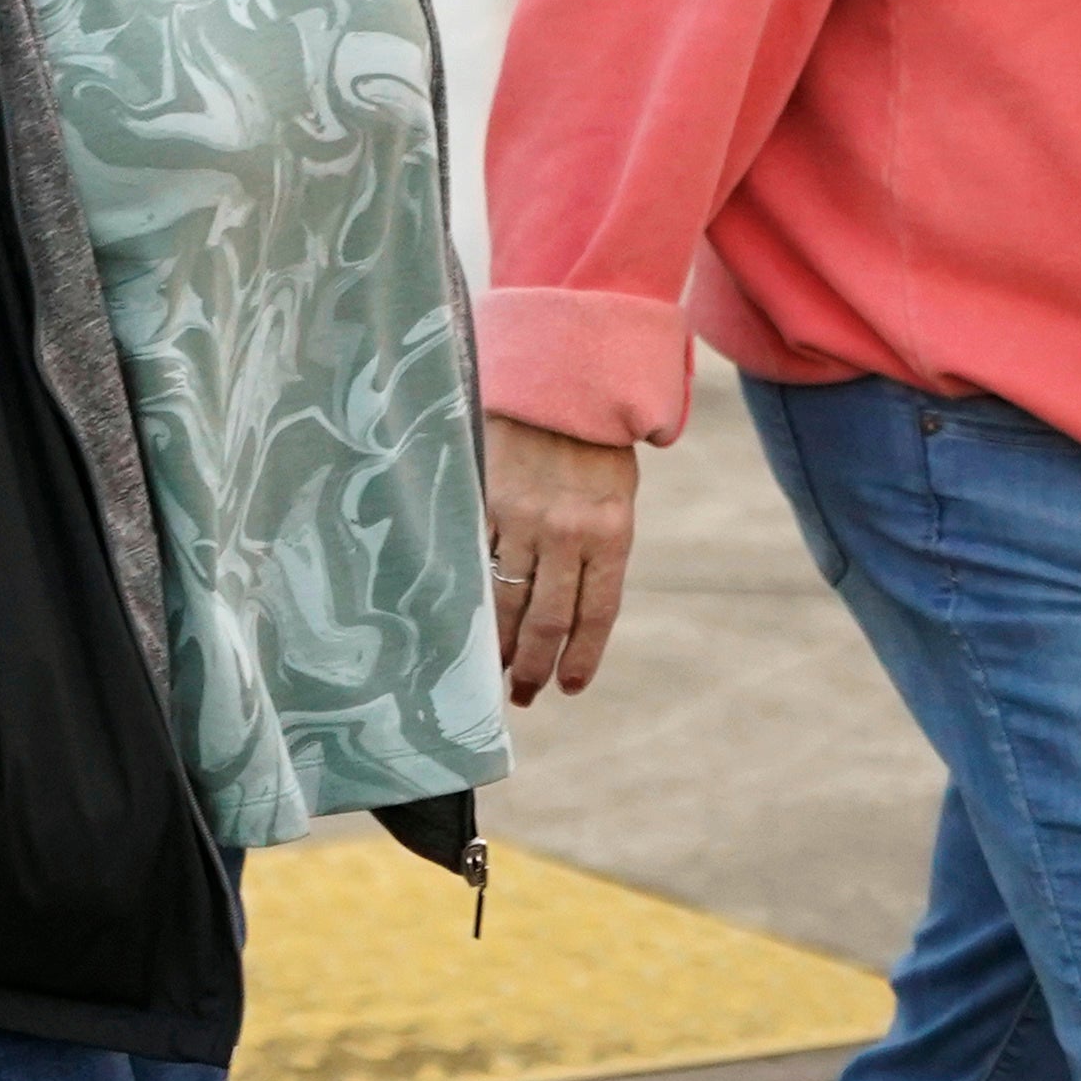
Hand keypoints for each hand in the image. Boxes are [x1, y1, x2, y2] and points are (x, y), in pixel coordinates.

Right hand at [483, 414, 639, 705]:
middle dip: (534, 665)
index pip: (596, 614)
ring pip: (506, 598)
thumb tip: (572, 611)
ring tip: (491, 671)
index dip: (580, 657)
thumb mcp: (614, 499)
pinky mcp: (489, 502)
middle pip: (548, 618)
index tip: (568, 688)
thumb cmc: (595, 446)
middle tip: (522, 696)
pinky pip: (478, 561)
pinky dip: (471, 596)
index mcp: (611, 534)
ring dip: (498, 642)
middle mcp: (569, 534)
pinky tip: (465, 620)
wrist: (564, 384)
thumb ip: (596, 551)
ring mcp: (525, 519)